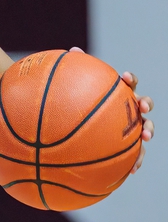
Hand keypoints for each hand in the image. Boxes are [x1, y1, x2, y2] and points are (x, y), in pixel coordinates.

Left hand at [68, 49, 153, 172]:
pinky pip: (135, 153)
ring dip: (148, 131)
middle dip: (145, 103)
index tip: (125, 78)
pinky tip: (132, 170)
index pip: (128, 83)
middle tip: (141, 106)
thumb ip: (75, 73)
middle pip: (143, 103)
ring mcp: (131, 127)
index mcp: (118, 95)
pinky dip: (136, 161)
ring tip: (145, 138)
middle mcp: (128, 109)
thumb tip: (73, 50)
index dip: (130, 79)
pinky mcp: (129, 146)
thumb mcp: (74, 92)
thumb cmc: (79, 108)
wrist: (79, 133)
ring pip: (146, 127)